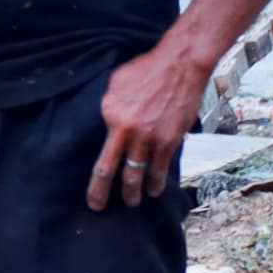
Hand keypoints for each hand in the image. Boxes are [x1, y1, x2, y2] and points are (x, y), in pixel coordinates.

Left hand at [90, 32, 216, 210]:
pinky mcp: (171, 140)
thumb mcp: (115, 84)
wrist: (180, 65)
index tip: (93, 199)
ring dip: (136, 193)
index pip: (102, 161)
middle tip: (104, 207)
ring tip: (133, 202)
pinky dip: (158, 182)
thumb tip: (107, 123)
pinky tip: (155, 190)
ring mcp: (151, 139)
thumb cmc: (146, 70)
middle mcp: (129, 132)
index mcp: (112, 118)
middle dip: (109, 195)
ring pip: (140, 176)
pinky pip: (161, 168)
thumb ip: (109, 108)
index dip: (96, 186)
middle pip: (116, 173)